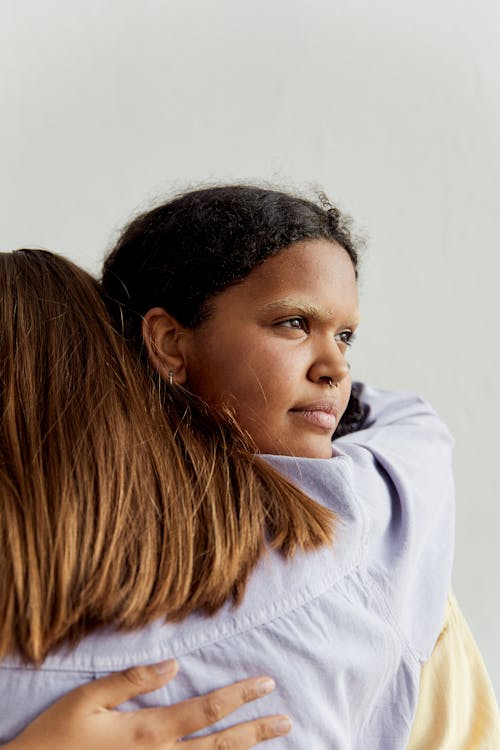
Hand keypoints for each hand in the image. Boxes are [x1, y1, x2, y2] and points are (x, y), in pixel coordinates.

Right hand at [6, 660, 291, 748]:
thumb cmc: (56, 737)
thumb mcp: (86, 700)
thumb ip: (131, 680)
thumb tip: (173, 664)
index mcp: (148, 732)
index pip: (206, 710)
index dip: (239, 696)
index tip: (266, 683)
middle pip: (220, 746)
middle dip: (255, 730)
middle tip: (286, 719)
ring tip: (272, 739)